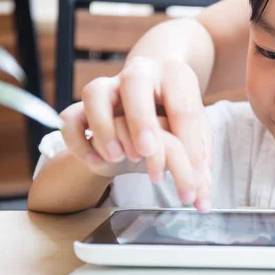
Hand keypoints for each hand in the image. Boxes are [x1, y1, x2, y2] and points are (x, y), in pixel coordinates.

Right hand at [59, 57, 212, 210]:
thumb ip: (200, 160)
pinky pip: (70, 117)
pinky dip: (78, 139)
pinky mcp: (84, 105)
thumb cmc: (176, 116)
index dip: (190, 143)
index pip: (184, 108)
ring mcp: (109, 87)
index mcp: (175, 77)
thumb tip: (203, 199)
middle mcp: (141, 74)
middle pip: (135, 83)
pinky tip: (96, 162)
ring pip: (94, 93)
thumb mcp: (195, 132)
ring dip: (103, 126)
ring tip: (116, 157)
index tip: (194, 178)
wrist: (150, 94)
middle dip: (141, 120)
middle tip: (145, 152)